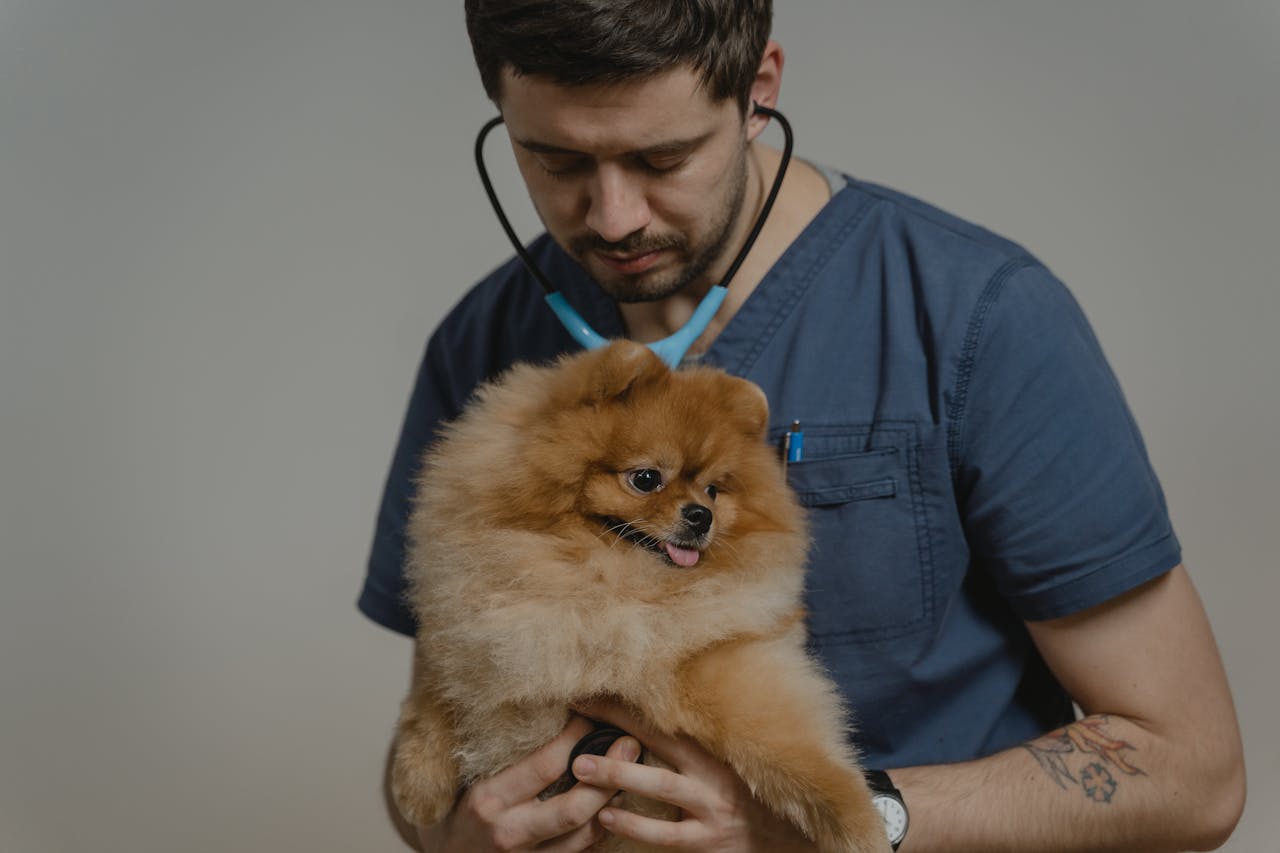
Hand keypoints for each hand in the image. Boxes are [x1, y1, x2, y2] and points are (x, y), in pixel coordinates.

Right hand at [414, 713, 641, 851]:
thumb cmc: (460, 806)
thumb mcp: (472, 775)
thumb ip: (506, 751)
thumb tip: (552, 708)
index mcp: (489, 799)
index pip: (545, 765)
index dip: (576, 738)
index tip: (590, 718)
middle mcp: (509, 832)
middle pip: (573, 808)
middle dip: (608, 775)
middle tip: (630, 745)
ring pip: (584, 835)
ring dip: (612, 803)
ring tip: (631, 774)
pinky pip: (581, 852)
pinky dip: (602, 828)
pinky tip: (613, 805)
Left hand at [571, 700, 816, 851]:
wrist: (794, 840)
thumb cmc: (755, 796)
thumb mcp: (733, 761)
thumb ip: (700, 740)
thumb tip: (661, 708)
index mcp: (717, 748)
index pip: (666, 717)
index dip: (628, 702)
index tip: (593, 687)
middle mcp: (714, 773)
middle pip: (662, 740)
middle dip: (619, 724)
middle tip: (579, 711)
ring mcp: (710, 809)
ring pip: (661, 786)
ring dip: (620, 775)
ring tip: (582, 768)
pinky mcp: (707, 842)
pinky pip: (665, 834)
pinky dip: (634, 825)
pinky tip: (606, 816)